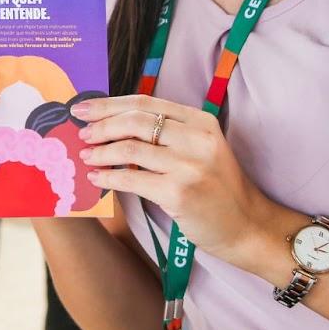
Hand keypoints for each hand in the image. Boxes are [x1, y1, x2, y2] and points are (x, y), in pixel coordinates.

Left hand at [73, 94, 281, 265]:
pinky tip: (96, 178)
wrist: (247, 226)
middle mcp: (197, 139)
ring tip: (86, 155)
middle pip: (136, 121)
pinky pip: (132, 179)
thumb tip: (114, 124)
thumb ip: (168, 134)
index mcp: (201, 122)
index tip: (84, 108)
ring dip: (102, 152)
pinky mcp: (179, 193)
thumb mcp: (201, 149)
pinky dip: (109, 177)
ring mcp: (189, 166)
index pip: (146, 103)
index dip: (110, 104)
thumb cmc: (218, 188)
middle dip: (101, 125)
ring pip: (131, 149)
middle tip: (81, 133)